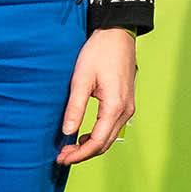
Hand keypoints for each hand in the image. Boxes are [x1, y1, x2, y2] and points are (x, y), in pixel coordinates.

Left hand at [57, 28, 137, 164]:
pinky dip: (98, 136)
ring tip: (70, 148)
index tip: (62, 157)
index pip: (97, 141)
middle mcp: (126, 111)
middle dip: (83, 154)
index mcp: (114, 106)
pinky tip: (83, 135)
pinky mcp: (126, 103)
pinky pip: (112, 128)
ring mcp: (128, 108)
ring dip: (90, 146)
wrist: (118, 34)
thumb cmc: (99, 52)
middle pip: (105, 144)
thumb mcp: (81, 78)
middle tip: (62, 156)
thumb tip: (67, 132)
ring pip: (110, 138)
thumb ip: (75, 107)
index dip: (79, 154)